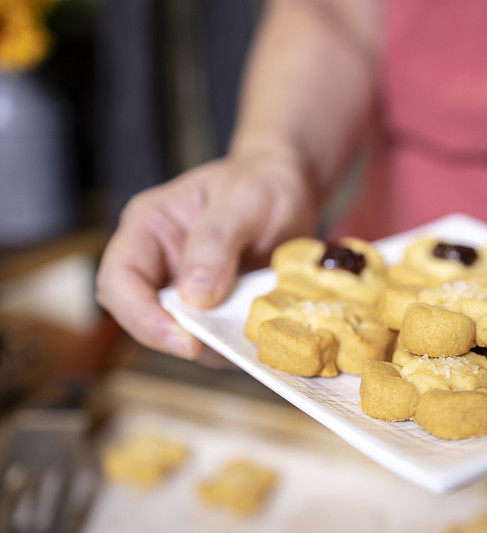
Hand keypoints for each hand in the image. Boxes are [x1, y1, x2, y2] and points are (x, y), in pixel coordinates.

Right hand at [96, 151, 312, 358]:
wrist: (289, 188)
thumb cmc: (261, 183)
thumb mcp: (243, 201)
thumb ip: (216, 241)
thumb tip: (195, 296)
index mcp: (149, 227)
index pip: (120, 280)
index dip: (142, 316)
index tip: (185, 340)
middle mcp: (159, 262)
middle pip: (143, 316)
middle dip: (180, 336)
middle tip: (223, 345)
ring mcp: (186, 289)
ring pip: (183, 334)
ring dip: (215, 342)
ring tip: (253, 327)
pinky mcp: (215, 308)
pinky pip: (215, 336)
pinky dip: (236, 340)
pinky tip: (262, 327)